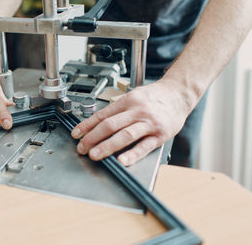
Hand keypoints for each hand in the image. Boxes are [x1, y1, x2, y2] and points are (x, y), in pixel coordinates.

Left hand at [71, 80, 191, 165]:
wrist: (179, 94)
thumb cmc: (155, 96)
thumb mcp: (134, 95)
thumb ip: (118, 107)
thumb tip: (98, 120)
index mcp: (128, 101)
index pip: (103, 114)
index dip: (87, 125)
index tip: (76, 134)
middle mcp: (137, 111)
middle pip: (110, 125)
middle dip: (92, 138)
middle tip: (81, 148)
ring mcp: (149, 123)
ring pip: (125, 135)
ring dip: (107, 146)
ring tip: (94, 155)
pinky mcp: (160, 135)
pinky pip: (144, 146)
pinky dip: (132, 154)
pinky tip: (122, 161)